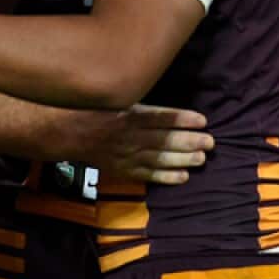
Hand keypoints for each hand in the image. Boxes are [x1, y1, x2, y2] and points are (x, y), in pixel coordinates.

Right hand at [81, 104, 214, 184]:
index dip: (183, 119)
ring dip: (183, 159)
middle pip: (165, 140)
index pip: (162, 118)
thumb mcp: (118, 101)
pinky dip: (166, 177)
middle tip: (211, 142)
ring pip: (160, 158)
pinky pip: (147, 175)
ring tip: (202, 158)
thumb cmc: (96, 111)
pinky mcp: (123, 170)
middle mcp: (130, 136)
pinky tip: (183, 176)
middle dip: (190, 141)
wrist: (68, 133)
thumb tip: (172, 111)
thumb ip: (143, 107)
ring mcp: (127, 155)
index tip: (203, 121)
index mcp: (130, 115)